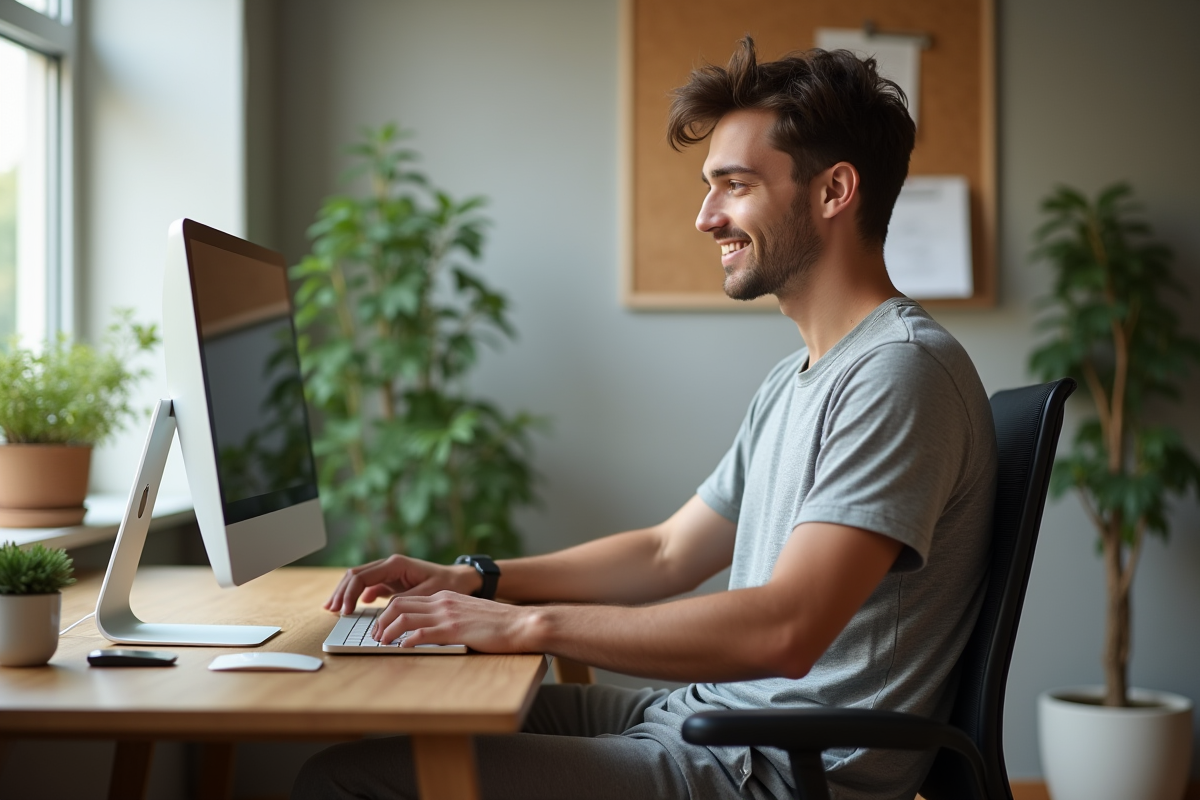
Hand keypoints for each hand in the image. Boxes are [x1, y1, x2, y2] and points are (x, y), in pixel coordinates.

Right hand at [324, 555, 477, 614]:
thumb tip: (384, 610)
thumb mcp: (428, 594)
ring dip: (345, 593)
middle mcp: (389, 565)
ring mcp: (389, 572)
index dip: (349, 594)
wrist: (460, 580)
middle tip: (332, 611)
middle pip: (355, 575)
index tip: (344, 611)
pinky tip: (349, 607)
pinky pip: (367, 586)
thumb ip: (405, 601)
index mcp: (395, 564)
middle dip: (341, 592)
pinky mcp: (391, 581)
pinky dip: (356, 596)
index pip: (362, 576)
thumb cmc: (447, 585)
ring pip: (358, 579)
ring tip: (333, 609)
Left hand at [372, 591, 538, 652]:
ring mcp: (447, 615)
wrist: (520, 623)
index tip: (381, 626)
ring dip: (388, 631)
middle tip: (375, 635)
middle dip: (381, 620)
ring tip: (381, 643)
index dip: (388, 612)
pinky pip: (421, 633)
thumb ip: (451, 617)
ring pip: (404, 617)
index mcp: (445, 597)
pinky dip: (406, 641)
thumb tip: (432, 630)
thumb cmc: (498, 624)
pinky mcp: (453, 630)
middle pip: (399, 605)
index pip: (407, 599)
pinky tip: (402, 648)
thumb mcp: (469, 613)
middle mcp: (442, 602)